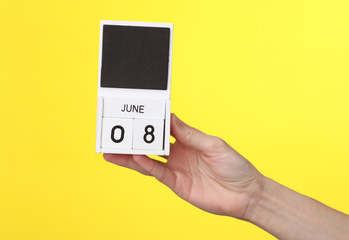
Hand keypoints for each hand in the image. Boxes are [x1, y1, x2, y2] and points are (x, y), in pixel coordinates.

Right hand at [104, 114, 263, 218]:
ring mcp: (176, 169)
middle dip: (133, 139)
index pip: (164, 128)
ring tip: (111, 150)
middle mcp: (178, 154)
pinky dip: (145, 166)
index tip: (136, 111)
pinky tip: (134, 158)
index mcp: (188, 140)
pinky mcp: (177, 184)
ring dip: (130, 155)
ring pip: (148, 160)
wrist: (245, 194)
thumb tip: (170, 117)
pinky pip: (158, 173)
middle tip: (114, 132)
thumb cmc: (234, 166)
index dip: (151, 120)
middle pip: (150, 144)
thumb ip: (189, 134)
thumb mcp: (213, 145)